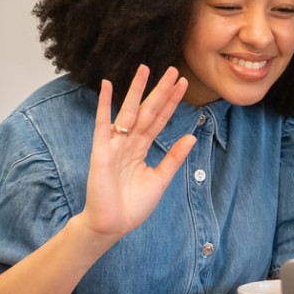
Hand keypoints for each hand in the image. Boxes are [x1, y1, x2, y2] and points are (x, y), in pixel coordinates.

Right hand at [75, 65, 196, 241]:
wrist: (112, 225)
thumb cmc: (132, 206)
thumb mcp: (160, 179)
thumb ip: (174, 158)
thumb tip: (192, 136)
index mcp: (142, 149)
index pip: (159, 120)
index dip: (171, 102)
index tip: (182, 84)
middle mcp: (129, 142)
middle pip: (148, 111)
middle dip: (160, 91)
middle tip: (172, 70)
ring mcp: (115, 144)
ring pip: (129, 112)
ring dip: (137, 90)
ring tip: (145, 69)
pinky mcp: (102, 151)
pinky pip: (103, 123)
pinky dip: (104, 104)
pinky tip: (107, 85)